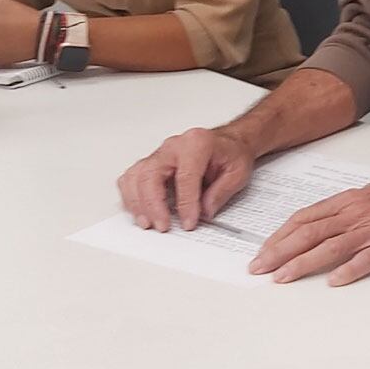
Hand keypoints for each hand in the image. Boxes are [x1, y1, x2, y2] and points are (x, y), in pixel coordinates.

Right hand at [117, 126, 256, 231]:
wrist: (228, 142)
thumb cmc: (231, 153)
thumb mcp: (238, 172)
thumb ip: (220, 192)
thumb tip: (204, 212)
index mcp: (197, 143)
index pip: (185, 176)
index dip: (186, 203)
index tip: (189, 222)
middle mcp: (174, 146)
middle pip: (151, 175)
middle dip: (154, 205)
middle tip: (163, 226)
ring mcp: (159, 154)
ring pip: (136, 176)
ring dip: (138, 203)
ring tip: (147, 223)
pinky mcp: (151, 163)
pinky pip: (131, 178)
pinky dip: (131, 197)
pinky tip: (140, 211)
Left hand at [248, 165, 369, 285]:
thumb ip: (346, 211)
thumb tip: (319, 227)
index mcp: (351, 200)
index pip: (306, 217)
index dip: (280, 236)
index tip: (263, 251)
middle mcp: (359, 212)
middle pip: (311, 232)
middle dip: (280, 251)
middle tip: (259, 268)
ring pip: (331, 246)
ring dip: (303, 263)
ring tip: (283, 278)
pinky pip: (368, 259)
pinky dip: (349, 270)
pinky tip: (334, 281)